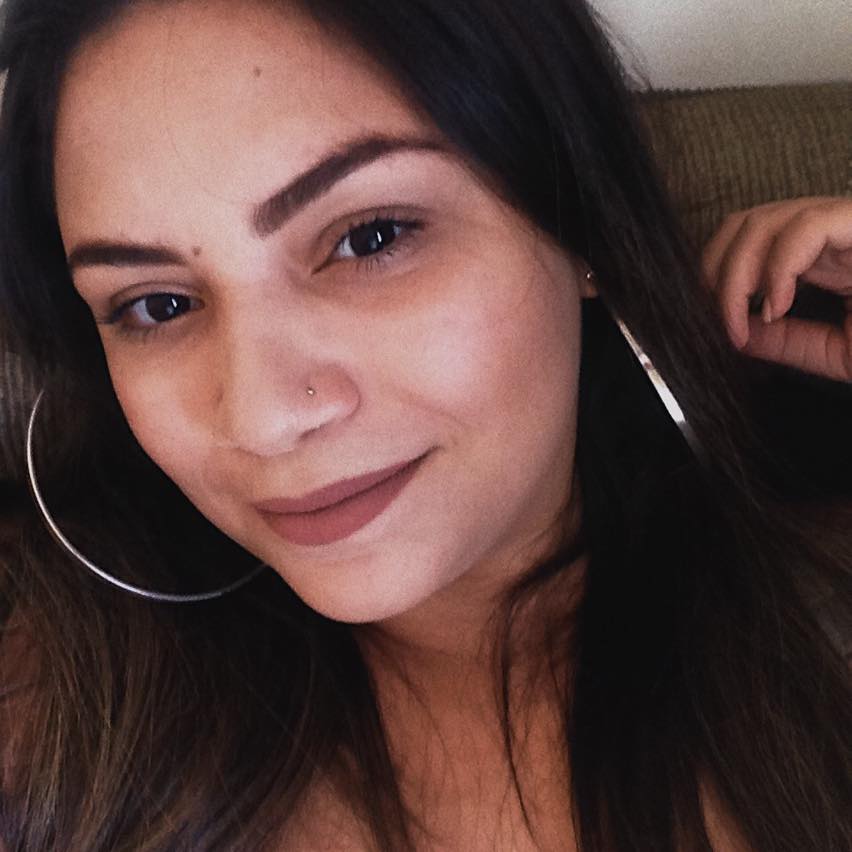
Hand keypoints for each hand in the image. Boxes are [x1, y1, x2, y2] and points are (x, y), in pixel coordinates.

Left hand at [703, 197, 851, 381]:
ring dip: (738, 274)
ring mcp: (848, 223)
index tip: (721, 324)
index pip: (745, 240)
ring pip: (765, 220)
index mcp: (823, 255)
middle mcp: (831, 232)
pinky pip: (808, 226)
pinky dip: (780, 267)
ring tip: (748, 318)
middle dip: (718, 272)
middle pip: (744, 224)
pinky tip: (778, 306)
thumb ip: (789, 341)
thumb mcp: (836, 350)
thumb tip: (741, 337)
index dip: (717, 275)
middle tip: (725, 321)